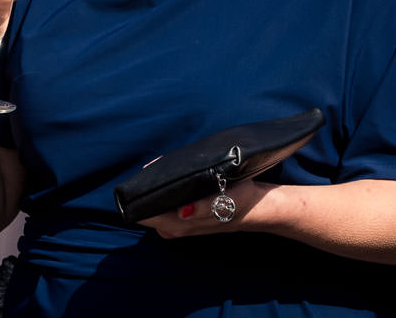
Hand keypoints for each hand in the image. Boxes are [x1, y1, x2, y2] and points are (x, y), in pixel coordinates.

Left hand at [136, 179, 271, 237]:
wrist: (257, 208)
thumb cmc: (240, 202)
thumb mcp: (226, 201)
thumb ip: (203, 208)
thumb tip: (182, 211)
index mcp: (179, 225)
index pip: (143, 215)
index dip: (139, 196)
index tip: (144, 177)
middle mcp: (174, 227)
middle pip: (146, 209)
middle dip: (148, 189)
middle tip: (156, 167)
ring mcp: (179, 223)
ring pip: (156, 206)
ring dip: (158, 189)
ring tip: (165, 168)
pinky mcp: (185, 217)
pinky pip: (166, 204)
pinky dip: (167, 191)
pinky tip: (174, 177)